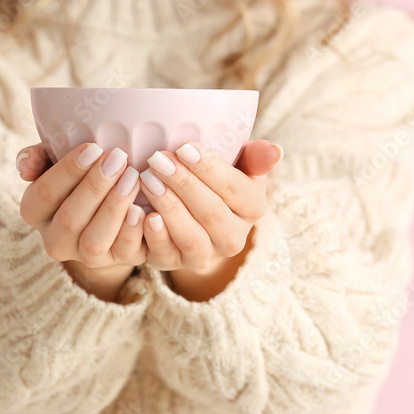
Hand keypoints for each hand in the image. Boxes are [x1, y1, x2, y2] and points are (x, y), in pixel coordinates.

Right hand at [18, 142, 146, 301]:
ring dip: (115, 207)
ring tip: (133, 178)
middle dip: (95, 186)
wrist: (108, 210)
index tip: (93, 147)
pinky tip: (143, 209)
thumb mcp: (56, 161)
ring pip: (95, 240)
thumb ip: (37, 156)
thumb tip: (25, 167)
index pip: (44, 193)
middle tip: (118, 159)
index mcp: (35, 212)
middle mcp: (54, 239)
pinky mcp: (115, 261)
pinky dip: (133, 231)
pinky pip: (123, 251)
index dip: (68, 171)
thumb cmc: (80, 176)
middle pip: (70, 217)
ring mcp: (84, 255)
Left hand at [138, 140, 282, 284]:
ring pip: (191, 238)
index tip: (184, 147)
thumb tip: (275, 151)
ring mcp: (207, 255)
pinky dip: (152, 235)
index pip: (234, 189)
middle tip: (158, 160)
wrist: (195, 211)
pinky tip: (139, 212)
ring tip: (147, 180)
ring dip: (169, 208)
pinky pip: (166, 255)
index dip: (209, 169)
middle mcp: (235, 237)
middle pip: (211, 213)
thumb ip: (255, 157)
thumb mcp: (238, 163)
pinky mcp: (177, 265)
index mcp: (253, 207)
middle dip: (184, 185)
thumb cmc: (216, 177)